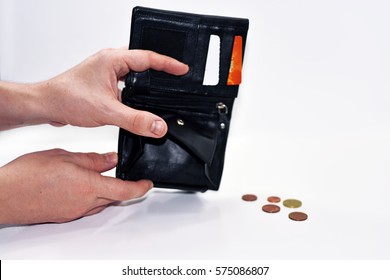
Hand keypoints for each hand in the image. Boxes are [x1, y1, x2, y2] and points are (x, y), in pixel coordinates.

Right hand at [0, 149, 151, 224]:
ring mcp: (75, 212)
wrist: (5, 196)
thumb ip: (92, 160)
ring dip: (105, 191)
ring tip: (97, 176)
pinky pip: (86, 206)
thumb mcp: (65, 157)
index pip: (125, 190)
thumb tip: (111, 159)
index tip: (148, 184)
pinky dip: (90, 196)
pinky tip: (79, 184)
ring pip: (100, 202)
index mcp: (88, 187)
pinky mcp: (65, 215)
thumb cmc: (29, 176)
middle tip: (122, 175)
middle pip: (114, 197)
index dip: (140, 188)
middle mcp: (84, 203)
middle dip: (121, 187)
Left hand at [37, 48, 188, 136]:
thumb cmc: (67, 98)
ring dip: (146, 82)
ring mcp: (106, 72)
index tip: (183, 69)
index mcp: (113, 59)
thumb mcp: (107, 110)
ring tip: (162, 88)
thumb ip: (136, 120)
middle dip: (160, 69)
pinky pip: (126, 84)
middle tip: (176, 76)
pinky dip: (135, 92)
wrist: (46, 105)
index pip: (148, 57)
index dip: (169, 64)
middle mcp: (110, 62)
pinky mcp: (103, 83)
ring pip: (134, 74)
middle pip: (143, 62)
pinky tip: (139, 103)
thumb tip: (158, 126)